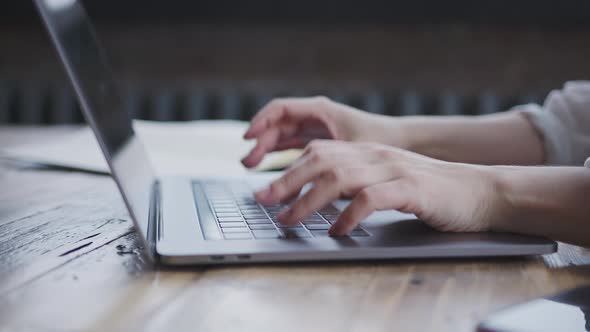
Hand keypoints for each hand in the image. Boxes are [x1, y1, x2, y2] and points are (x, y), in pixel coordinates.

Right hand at [241, 96, 399, 167]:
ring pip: (281, 136)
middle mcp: (314, 117)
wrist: (402, 142)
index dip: (261, 121)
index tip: (248, 137)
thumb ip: (329, 157)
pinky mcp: (317, 143)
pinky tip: (268, 170)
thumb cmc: (380, 139)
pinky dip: (277, 156)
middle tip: (248, 163)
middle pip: (277, 125)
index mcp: (320, 109)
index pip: (280, 109)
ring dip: (265, 150)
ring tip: (251, 167)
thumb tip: (306, 174)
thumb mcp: (352, 146)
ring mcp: (314, 129)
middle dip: (260, 142)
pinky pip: (290, 147)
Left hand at [254, 140, 504, 235]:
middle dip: (287, 182)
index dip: (288, 170)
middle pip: (320, 161)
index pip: (318, 153)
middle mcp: (376, 155)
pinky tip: (338, 230)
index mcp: (368, 152)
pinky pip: (371, 198)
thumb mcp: (387, 181)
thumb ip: (357, 184)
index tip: (265, 192)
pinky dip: (349, 215)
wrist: (479, 191)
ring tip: (290, 220)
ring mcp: (394, 169)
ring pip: (339, 177)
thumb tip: (318, 199)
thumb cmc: (429, 192)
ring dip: (308, 201)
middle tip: (264, 203)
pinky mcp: (411, 188)